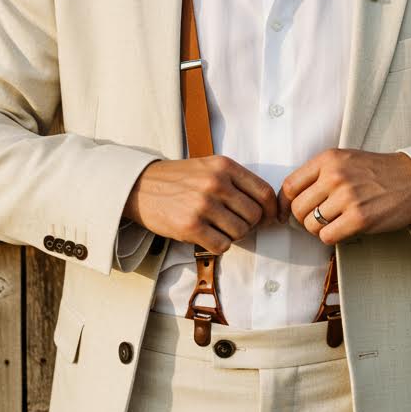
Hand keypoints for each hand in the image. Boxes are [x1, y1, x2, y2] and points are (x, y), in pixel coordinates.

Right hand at [123, 157, 278, 253]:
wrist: (140, 186)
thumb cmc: (179, 179)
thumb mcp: (209, 167)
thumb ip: (237, 181)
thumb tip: (268, 208)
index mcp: (224, 166)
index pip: (264, 192)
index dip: (271, 210)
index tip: (269, 219)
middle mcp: (216, 183)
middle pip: (254, 216)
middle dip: (249, 225)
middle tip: (234, 224)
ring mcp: (203, 205)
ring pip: (240, 232)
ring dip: (233, 236)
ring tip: (217, 228)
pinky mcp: (190, 226)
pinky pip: (222, 245)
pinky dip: (218, 246)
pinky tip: (207, 236)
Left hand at [277, 148, 410, 243]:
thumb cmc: (379, 172)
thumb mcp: (346, 159)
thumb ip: (319, 174)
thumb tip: (290, 200)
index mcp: (328, 159)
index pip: (289, 185)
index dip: (285, 203)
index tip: (287, 213)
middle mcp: (335, 176)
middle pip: (297, 208)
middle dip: (304, 219)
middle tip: (318, 220)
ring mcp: (347, 198)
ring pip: (310, 224)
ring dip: (319, 230)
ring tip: (334, 224)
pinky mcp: (360, 218)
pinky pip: (327, 237)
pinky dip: (331, 238)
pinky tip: (343, 230)